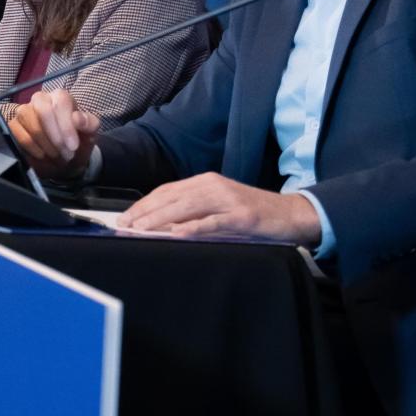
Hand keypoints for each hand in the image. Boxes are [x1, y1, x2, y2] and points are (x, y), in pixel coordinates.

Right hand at [8, 88, 99, 179]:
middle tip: (65, 154)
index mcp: (61, 97)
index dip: (67, 125)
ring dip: (45, 143)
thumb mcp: (89, 135)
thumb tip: (78, 118)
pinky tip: (42, 154)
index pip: (61, 102)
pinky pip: (18, 133)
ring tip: (56, 155)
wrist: (63, 160)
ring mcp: (24, 111)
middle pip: (43, 109)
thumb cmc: (76, 143)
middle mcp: (40, 99)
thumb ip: (90, 124)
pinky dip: (32, 147)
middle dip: (55, 135)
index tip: (73, 146)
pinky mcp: (13, 124)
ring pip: (29, 120)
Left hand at [118, 172, 322, 245]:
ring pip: (186, 207)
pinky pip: (213, 221)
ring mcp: (228, 199)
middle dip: (145, 212)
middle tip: (124, 225)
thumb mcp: (219, 207)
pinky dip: (193, 227)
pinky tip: (177, 234)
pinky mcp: (241, 215)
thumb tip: (161, 225)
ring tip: (140, 229)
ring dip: (160, 219)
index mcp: (205, 182)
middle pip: (171, 197)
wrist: (291, 214)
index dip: (144, 204)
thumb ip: (193, 211)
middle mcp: (213, 185)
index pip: (166, 191)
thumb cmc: (252, 214)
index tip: (125, 217)